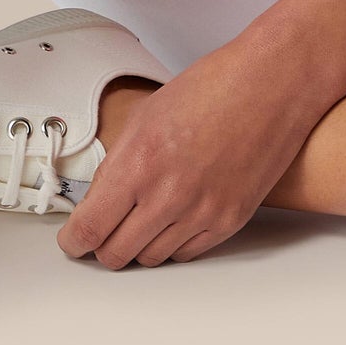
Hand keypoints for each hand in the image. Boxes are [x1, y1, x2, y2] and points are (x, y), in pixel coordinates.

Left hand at [55, 31, 329, 269]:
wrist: (272, 86)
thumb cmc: (214, 88)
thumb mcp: (146, 116)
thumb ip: (119, 163)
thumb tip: (99, 200)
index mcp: (140, 163)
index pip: (91, 228)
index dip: (75, 241)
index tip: (73, 240)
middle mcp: (169, 195)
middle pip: (117, 253)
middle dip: (103, 245)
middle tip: (102, 232)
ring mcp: (202, 212)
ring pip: (152, 258)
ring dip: (139, 244)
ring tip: (141, 219)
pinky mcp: (229, 221)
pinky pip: (187, 254)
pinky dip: (173, 242)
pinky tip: (172, 219)